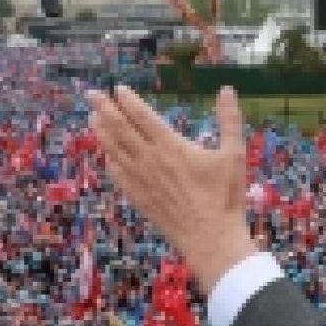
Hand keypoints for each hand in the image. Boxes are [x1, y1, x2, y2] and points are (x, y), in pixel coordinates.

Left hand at [88, 85, 256, 294]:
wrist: (210, 237)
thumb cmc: (224, 196)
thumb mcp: (234, 153)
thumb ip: (229, 119)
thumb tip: (227, 89)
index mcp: (171, 145)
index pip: (142, 116)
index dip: (127, 100)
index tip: (117, 88)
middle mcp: (150, 159)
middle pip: (120, 128)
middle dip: (104, 108)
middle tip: (91, 94)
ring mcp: (141, 180)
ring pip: (114, 150)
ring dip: (101, 132)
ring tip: (93, 118)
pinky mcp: (139, 198)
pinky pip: (118, 175)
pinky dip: (109, 161)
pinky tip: (107, 156)